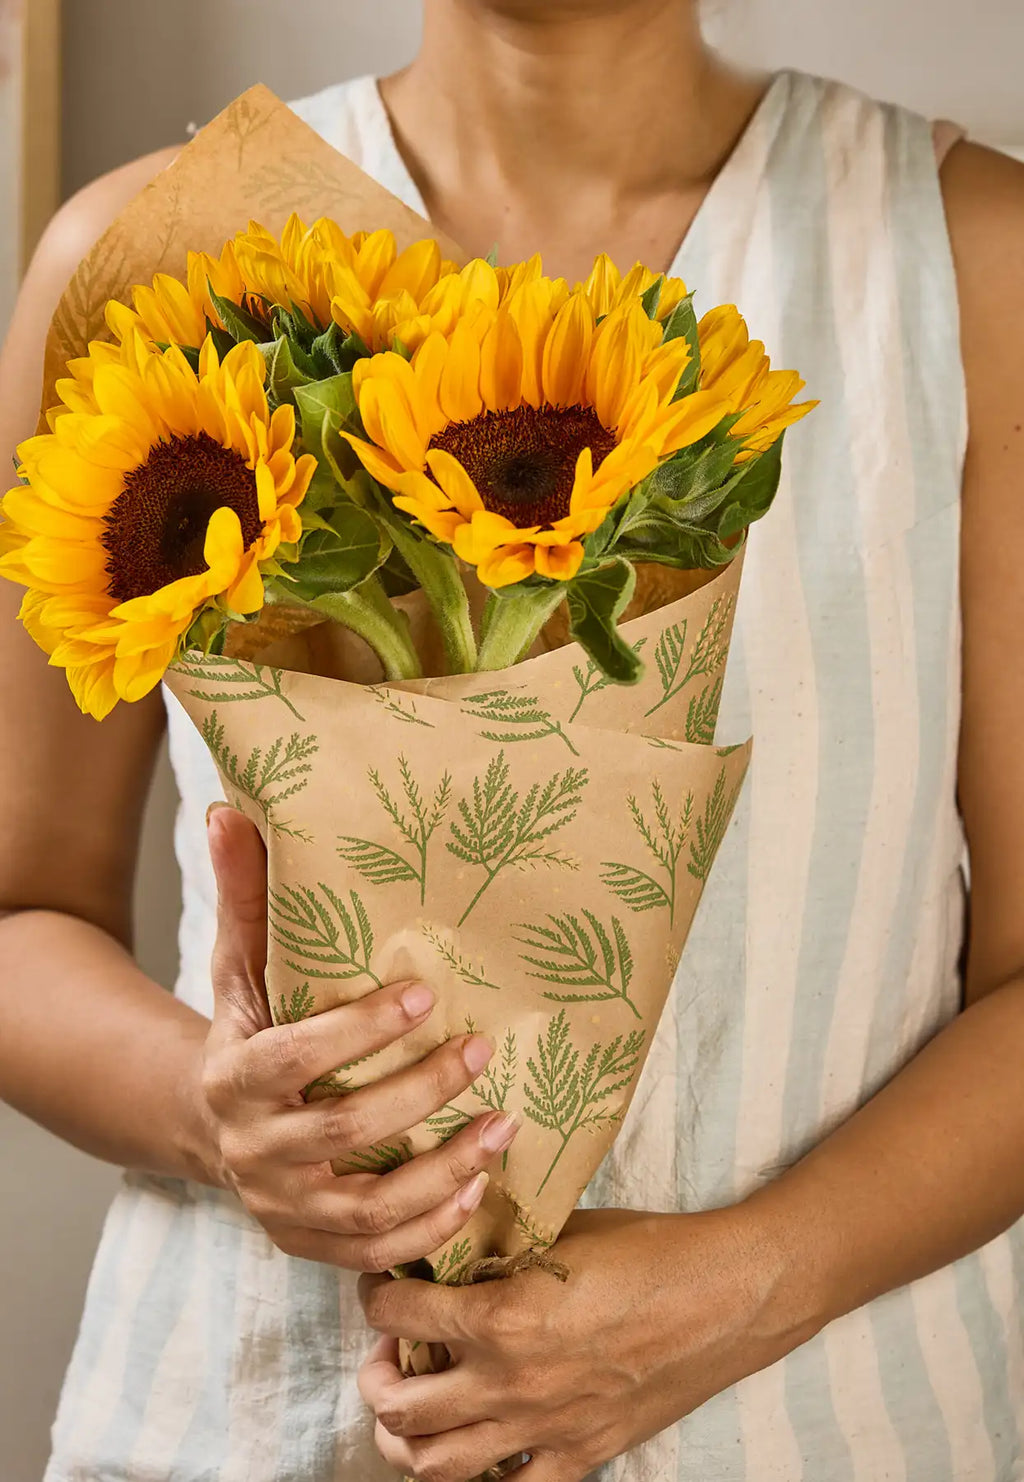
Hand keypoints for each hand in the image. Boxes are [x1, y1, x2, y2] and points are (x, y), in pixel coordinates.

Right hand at [198, 805, 518, 1271]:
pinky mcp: (310, 1246)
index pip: (298, 1056)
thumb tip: (232, 807)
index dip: (363, 1030)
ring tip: (503, 1125)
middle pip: (346, 1132)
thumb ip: (245, 896)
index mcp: (235, 1077)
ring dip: (444, 1170)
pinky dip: (432, 1229)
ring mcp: (283, 1207)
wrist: (214, 1124)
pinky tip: (481, 1190)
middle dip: (422, 1092)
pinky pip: (375, 1254)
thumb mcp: (241, 965)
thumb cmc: (248, 1029)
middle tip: (482, 1049)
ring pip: (369, 1208)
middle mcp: (255, 1151)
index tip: (426, 993)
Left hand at [357, 1207, 808, 1481]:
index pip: (398, 1314)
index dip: (378, 1294)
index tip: (383, 1286)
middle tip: (385, 1353)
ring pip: (434, 1465)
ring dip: (408, 1437)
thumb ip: (500, 1250)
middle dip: (375, 1376)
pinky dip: (478, 1474)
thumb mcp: (560, 1232)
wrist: (726, 1295)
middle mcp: (511, 1382)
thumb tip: (453, 1249)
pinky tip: (476, 1443)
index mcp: (503, 1316)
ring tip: (413, 1408)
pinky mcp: (580, 1456)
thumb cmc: (649, 1249)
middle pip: (399, 1404)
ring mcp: (543, 1429)